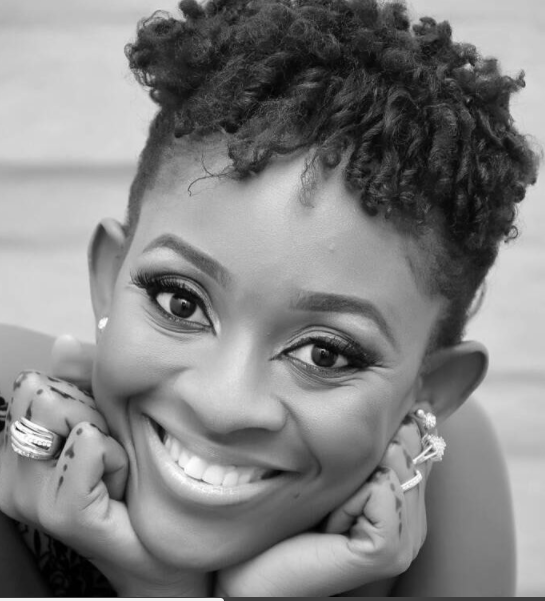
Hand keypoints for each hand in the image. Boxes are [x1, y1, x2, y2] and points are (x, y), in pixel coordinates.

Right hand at [0, 338, 208, 596]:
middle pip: (45, 392)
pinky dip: (114, 457)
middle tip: (109, 453)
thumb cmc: (138, 483)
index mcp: (21, 448)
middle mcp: (14, 472)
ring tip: (115, 470)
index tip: (99, 434)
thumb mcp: (110, 419)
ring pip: (67, 413)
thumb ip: (84, 378)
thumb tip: (61, 341)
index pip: (35, 385)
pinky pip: (89, 446)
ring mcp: (30, 497)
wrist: (165, 549)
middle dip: (90, 413)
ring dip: (106, 437)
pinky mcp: (62, 512)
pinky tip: (120, 485)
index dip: (79, 397)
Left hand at [217, 416, 431, 596]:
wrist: (254, 571)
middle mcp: (413, 523)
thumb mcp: (333, 472)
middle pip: (410, 447)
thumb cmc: (288, 519)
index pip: (420, 439)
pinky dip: (348, 499)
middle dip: (368, 452)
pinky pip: (380, 490)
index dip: (387, 430)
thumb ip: (368, 444)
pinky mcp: (387, 554)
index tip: (350, 457)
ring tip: (330, 510)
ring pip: (395, 464)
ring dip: (353, 477)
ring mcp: (405, 541)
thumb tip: (404, 399)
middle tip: (335, 492)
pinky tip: (331, 524)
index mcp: (404, 502)